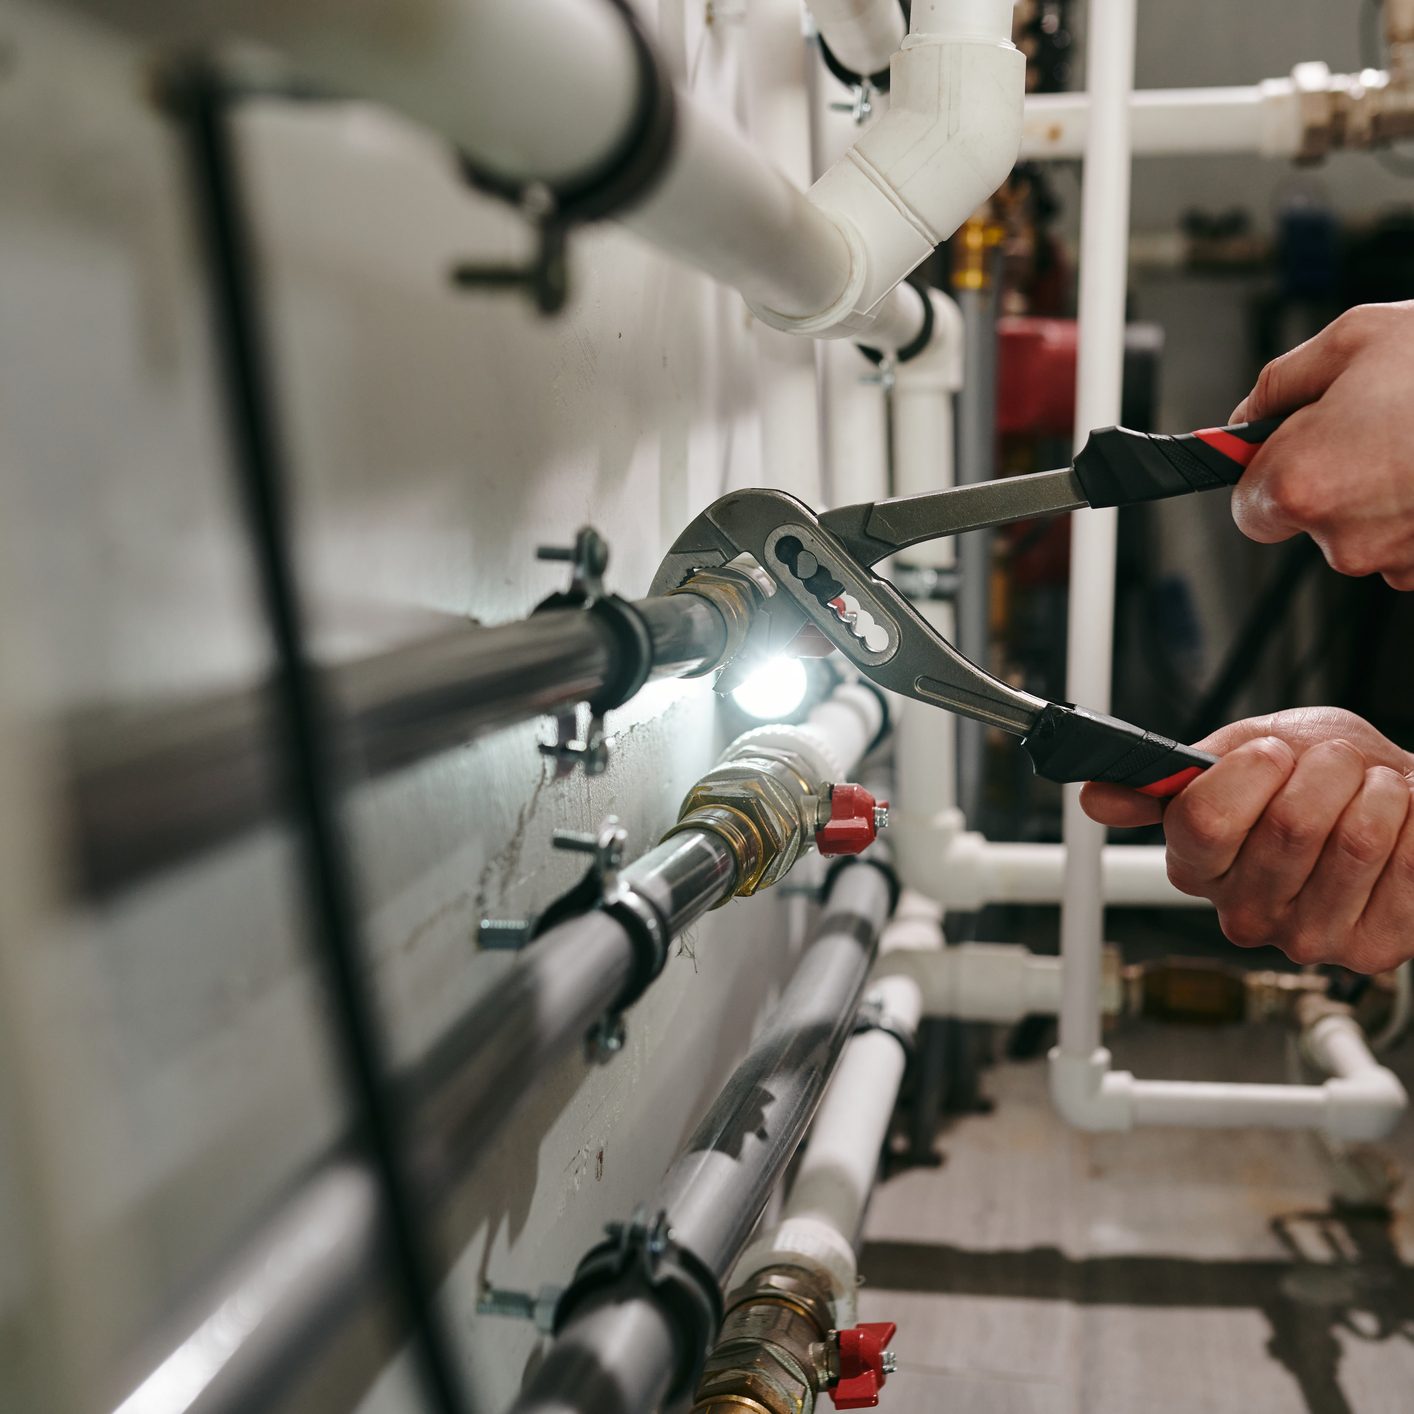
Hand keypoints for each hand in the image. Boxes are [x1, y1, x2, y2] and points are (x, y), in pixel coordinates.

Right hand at [1081, 708, 1413, 972]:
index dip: (1249, 772)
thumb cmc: (1324, 774)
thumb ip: (1172, 773)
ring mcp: (1306, 936)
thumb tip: (1096, 797)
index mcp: (1196, 863)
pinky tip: (1398, 827)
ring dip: (1377, 792)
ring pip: (1352, 840)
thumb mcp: (1243, 748)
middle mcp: (1242, 911)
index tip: (1271, 753)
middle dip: (1326, 769)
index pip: (1202, 822)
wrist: (1401, 795)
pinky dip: (1413, 823)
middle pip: (1287, 826)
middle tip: (1332, 767)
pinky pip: (1405, 863)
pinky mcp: (1372, 947)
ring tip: (1370, 794)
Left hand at [1229, 301, 1413, 588]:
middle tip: (1375, 424)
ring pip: (1368, 533)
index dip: (1268, 473)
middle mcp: (1344, 537)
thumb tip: (1250, 413)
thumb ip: (1281, 383)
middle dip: (1333, 478)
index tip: (1288, 447)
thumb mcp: (1354, 339)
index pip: (1248, 508)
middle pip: (1311, 522)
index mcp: (1302, 482)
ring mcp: (1399, 561)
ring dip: (1386, 492)